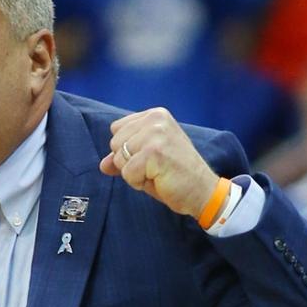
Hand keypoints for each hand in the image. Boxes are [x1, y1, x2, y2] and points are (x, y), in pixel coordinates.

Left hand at [101, 107, 220, 218]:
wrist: (202, 191)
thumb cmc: (176, 175)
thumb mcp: (146, 161)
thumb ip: (124, 157)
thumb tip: (103, 164)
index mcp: (155, 115)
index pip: (117, 128)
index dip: (127, 149)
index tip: (151, 157)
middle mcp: (155, 119)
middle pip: (115, 143)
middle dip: (129, 162)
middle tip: (155, 167)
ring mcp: (155, 134)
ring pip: (119, 158)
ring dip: (134, 173)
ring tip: (157, 173)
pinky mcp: (154, 152)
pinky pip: (127, 173)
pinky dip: (138, 182)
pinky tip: (159, 179)